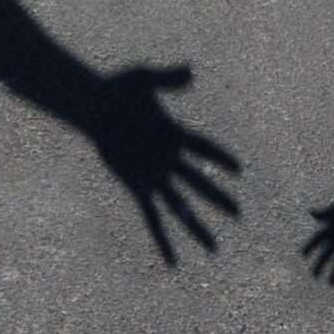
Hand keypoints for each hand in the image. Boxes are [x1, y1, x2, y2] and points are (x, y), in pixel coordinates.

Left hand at [86, 66, 238, 262]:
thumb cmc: (118, 89)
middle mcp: (169, 160)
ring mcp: (154, 177)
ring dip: (197, 228)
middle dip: (218, 200)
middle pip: (200, 183)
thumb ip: (166, 79)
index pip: (202, 148)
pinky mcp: (138, 189)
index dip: (219, 157)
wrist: (93, 107)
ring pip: (181, 208)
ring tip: (214, 250)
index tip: (238, 169)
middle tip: (240, 214)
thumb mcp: (142, 79)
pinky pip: (153, 217)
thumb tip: (190, 72)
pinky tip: (172, 260)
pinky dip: (162, 239)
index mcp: (175, 134)